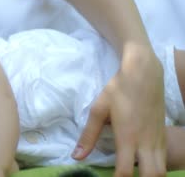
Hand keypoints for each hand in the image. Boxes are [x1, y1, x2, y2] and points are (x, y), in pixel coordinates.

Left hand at [74, 42, 165, 176]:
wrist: (144, 73)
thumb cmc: (118, 89)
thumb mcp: (98, 110)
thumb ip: (88, 135)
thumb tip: (76, 157)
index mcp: (128, 138)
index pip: (125, 171)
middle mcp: (146, 142)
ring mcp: (158, 139)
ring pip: (162, 170)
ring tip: (134, 175)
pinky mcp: (162, 134)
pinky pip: (163, 158)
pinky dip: (155, 168)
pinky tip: (143, 165)